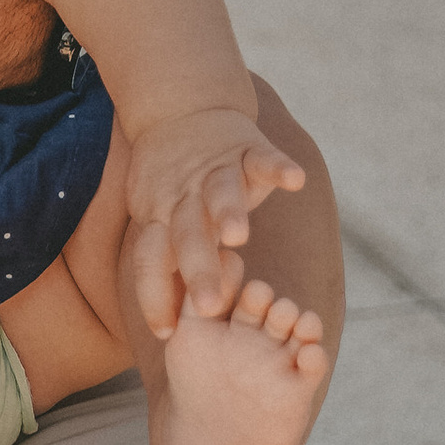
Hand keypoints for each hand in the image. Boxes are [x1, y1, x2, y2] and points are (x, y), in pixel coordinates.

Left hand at [125, 106, 308, 335]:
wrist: (179, 110)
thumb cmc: (168, 184)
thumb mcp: (154, 220)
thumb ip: (166, 266)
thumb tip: (168, 330)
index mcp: (159, 218)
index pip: (150, 260)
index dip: (154, 295)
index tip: (166, 334)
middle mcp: (184, 196)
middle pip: (187, 235)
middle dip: (198, 270)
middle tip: (210, 306)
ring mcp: (215, 170)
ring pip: (220, 193)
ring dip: (227, 212)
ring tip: (238, 236)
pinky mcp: (246, 148)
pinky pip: (263, 157)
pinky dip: (278, 166)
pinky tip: (294, 180)